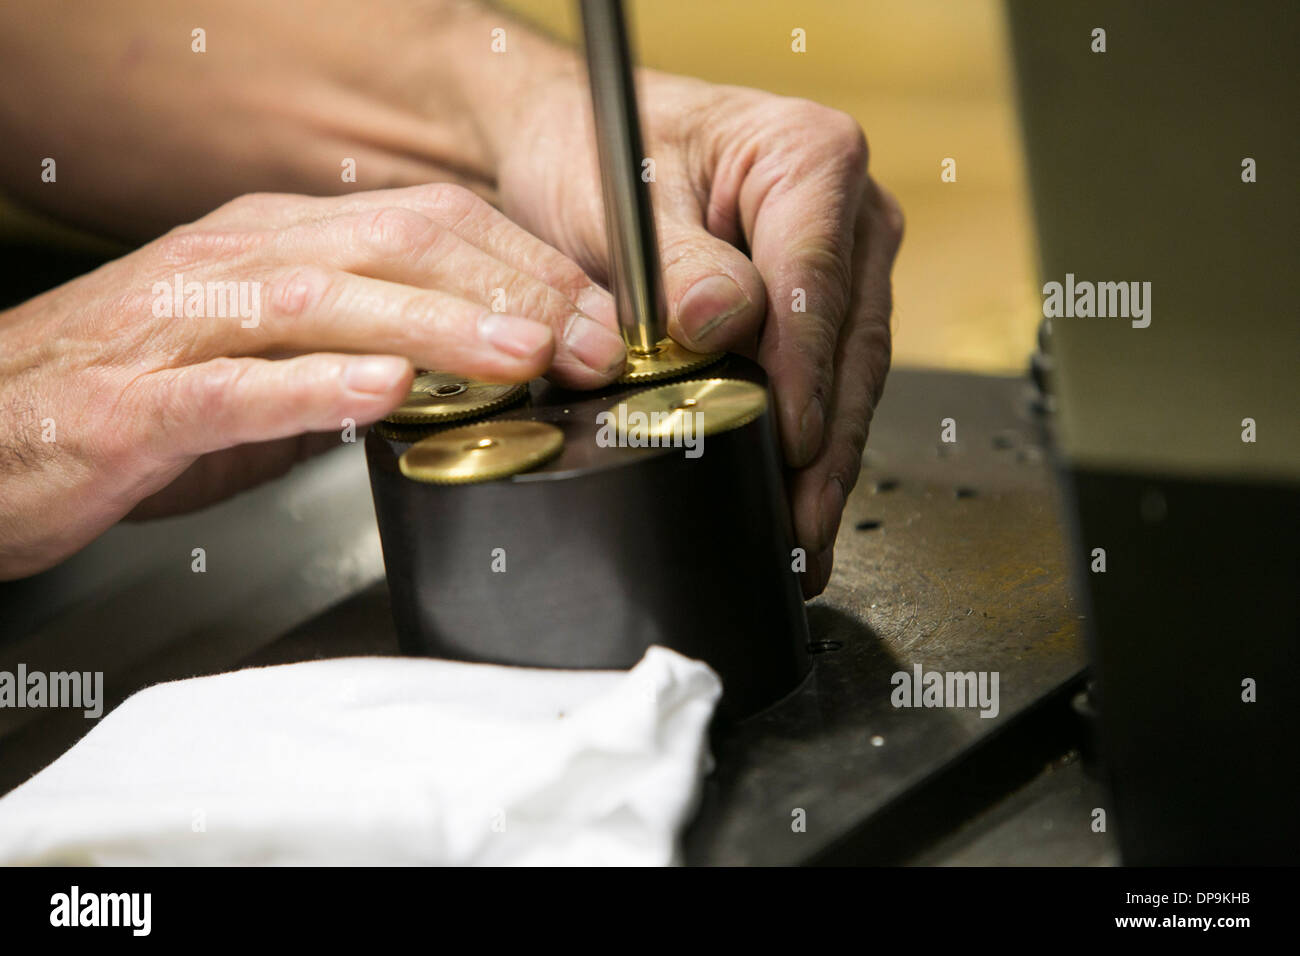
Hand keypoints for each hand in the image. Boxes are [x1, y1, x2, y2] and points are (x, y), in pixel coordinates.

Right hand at [0, 184, 625, 578]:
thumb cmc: (128, 396)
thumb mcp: (264, 359)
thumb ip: (352, 353)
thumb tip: (454, 372)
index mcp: (275, 244)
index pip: (423, 224)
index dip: (520, 264)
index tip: (591, 312)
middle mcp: (235, 262)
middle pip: (394, 245)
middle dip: (506, 288)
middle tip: (588, 336)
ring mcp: (183, 327)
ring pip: (326, 301)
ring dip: (436, 325)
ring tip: (521, 353)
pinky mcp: (137, 405)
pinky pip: (235, 389)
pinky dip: (314, 388)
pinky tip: (382, 393)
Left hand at [492, 71, 903, 595]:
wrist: (580, 144)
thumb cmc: (599, 152)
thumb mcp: (621, 201)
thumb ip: (676, 262)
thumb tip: (721, 322)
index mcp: (812, 157)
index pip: (815, 282)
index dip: (805, 373)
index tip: (794, 442)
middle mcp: (849, 211)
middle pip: (851, 342)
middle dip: (828, 444)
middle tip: (804, 524)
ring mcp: (845, 262)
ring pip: (850, 373)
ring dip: (828, 459)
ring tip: (805, 537)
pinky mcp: (823, 305)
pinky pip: (827, 380)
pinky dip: (812, 442)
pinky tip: (796, 499)